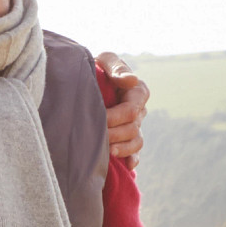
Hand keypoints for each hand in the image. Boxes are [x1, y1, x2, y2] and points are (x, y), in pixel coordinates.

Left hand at [96, 51, 148, 166]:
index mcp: (137, 92)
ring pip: (136, 141)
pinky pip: (136, 152)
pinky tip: (127, 165)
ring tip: (107, 152)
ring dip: (123, 148)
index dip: (115, 117)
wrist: (86, 79)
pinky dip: (132, 159)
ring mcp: (134, 125)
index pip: (131, 109)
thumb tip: (131, 81)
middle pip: (132, 128)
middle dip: (113, 134)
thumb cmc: (97, 66)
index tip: (98, 118)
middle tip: (94, 137)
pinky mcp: (127, 137)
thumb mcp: (105, 60)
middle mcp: (139, 110)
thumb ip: (117, 68)